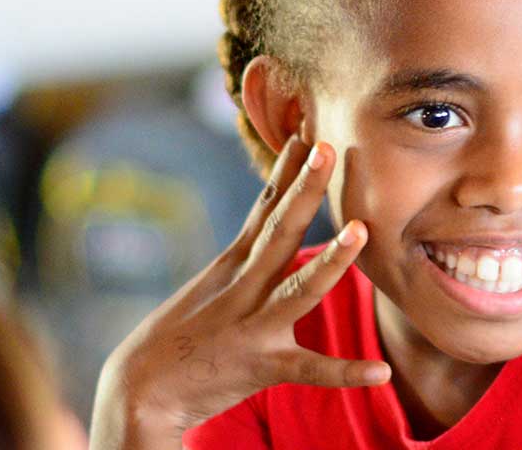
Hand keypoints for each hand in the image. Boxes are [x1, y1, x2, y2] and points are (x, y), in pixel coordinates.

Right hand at [90, 136, 389, 449]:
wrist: (141, 390)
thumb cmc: (179, 335)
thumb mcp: (211, 285)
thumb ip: (248, 252)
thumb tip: (275, 213)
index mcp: (234, 267)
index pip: (264, 209)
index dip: (287, 170)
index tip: (306, 129)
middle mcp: (244, 289)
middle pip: (279, 232)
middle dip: (304, 189)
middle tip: (327, 148)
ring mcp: (254, 327)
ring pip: (298, 291)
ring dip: (329, 262)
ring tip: (360, 232)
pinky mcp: (262, 368)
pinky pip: (310, 370)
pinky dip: (345, 372)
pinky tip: (380, 370)